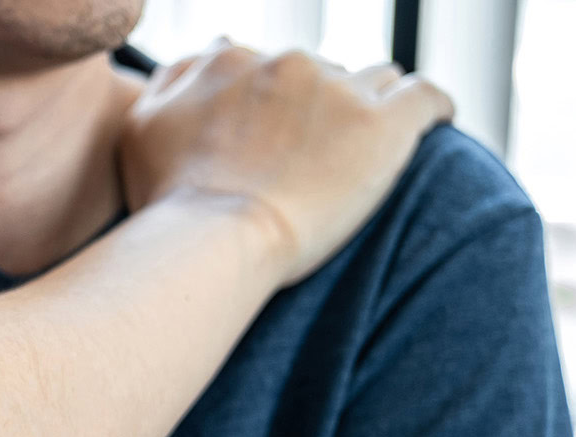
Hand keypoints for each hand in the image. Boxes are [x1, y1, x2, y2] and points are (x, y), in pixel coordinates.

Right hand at [120, 41, 454, 283]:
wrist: (214, 242)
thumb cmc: (171, 201)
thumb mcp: (140, 129)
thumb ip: (173, 80)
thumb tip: (210, 55)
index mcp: (232, 61)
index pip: (266, 65)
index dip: (274, 100)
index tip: (276, 137)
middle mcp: (288, 63)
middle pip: (321, 72)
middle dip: (321, 107)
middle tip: (314, 158)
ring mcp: (340, 90)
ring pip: (374, 79)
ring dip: (369, 106)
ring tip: (366, 149)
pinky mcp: (386, 124)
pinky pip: (429, 97)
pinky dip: (433, 109)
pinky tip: (435, 124)